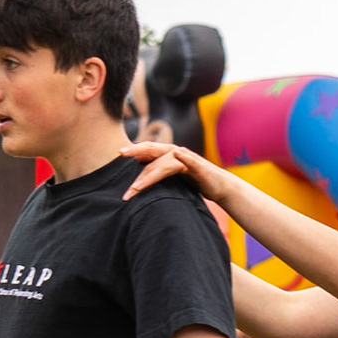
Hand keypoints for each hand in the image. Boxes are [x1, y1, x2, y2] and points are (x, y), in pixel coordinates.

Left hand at [119, 142, 237, 204]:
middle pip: (153, 149)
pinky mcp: (199, 167)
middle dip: (136, 151)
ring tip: (137, 187)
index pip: (147, 150)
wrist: (220, 187)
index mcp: (168, 155)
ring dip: (150, 174)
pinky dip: (185, 158)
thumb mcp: (173, 178)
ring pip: (165, 162)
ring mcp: (187, 159)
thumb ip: (159, 173)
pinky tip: (179, 155)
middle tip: (121, 154)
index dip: (133, 149)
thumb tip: (138, 177)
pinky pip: (190, 161)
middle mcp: (176, 153)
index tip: (117, 152)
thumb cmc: (195, 183)